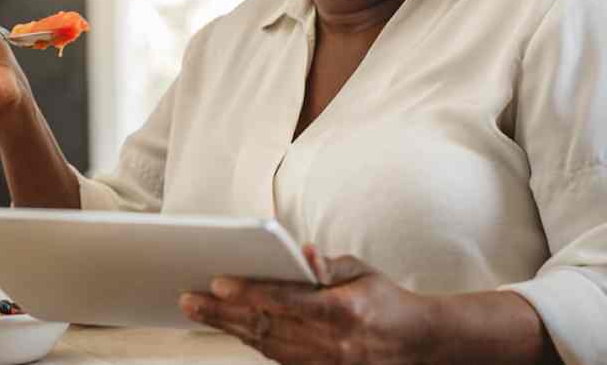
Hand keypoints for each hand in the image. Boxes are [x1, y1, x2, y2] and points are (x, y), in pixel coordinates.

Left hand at [179, 245, 438, 364]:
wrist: (416, 345)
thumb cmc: (387, 301)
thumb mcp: (363, 272)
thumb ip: (328, 265)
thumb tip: (301, 252)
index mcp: (343, 312)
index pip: (287, 301)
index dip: (250, 293)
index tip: (219, 283)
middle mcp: (331, 343)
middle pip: (266, 326)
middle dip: (223, 313)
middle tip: (189, 301)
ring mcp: (324, 363)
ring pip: (266, 345)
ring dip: (229, 328)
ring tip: (199, 313)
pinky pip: (277, 358)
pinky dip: (252, 342)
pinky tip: (230, 329)